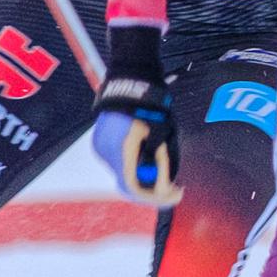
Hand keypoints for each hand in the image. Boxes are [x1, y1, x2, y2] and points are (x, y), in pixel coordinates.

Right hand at [90, 25, 179, 205]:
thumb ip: (161, 161)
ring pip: (123, 174)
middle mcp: (105, 152)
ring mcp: (100, 148)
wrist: (130, 80)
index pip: (133, 188)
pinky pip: (119, 163)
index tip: (175, 195)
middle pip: (127, 184)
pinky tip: (148, 162)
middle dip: (151, 190)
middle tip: (172, 188)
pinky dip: (134, 167)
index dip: (155, 197)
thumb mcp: (161, 134)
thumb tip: (165, 184)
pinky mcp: (100, 143)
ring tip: (163, 172)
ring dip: (143, 178)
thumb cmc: (150, 105)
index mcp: (121, 150)